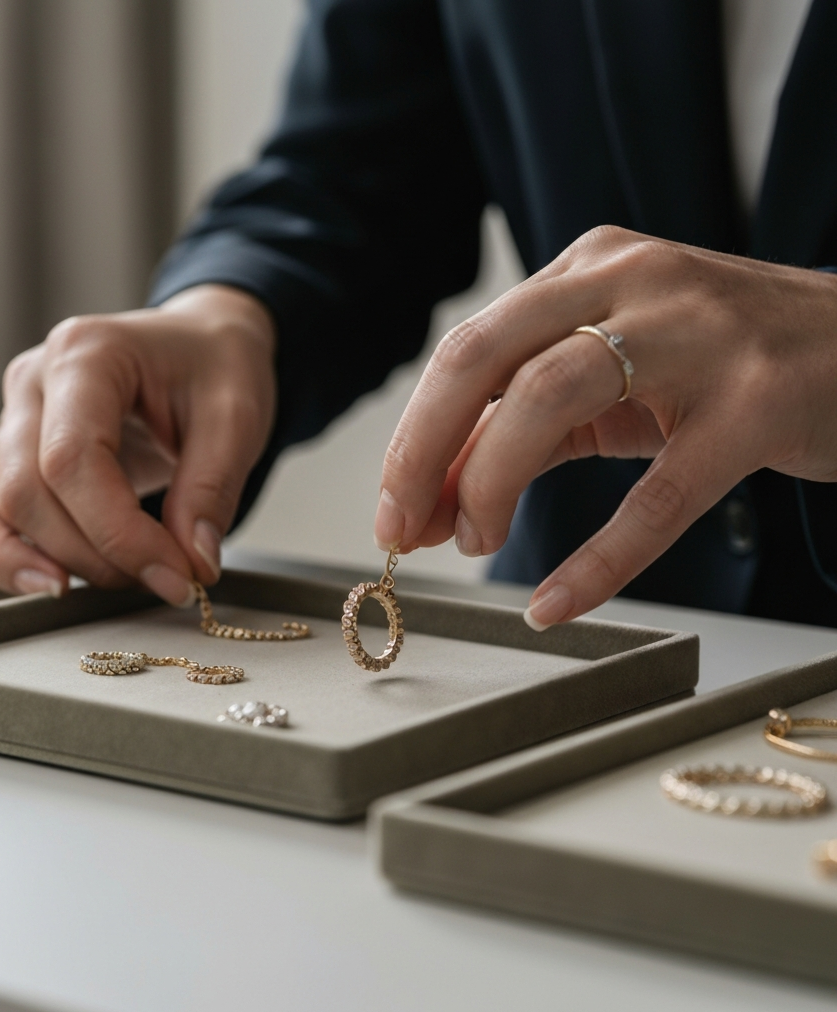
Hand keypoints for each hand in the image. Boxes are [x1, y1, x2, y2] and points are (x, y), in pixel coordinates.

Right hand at [0, 285, 275, 603]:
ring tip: (118, 584)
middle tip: (167, 580)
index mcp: (86, 354)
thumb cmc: (215, 364)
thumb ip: (213, 490)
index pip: (72, 461)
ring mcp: (14, 415)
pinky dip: (7, 553)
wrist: (203, 343)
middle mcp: (34, 381)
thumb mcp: (238, 416)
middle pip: (28, 491)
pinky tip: (57, 582)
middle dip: (97, 555)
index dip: (120, 533)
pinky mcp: (13, 452)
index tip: (177, 575)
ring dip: (48, 560)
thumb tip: (192, 563)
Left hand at [374, 226, 836, 627]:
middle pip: (484, 357)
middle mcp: (632, 282)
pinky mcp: (756, 403)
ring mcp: (698, 336)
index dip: (415, 435)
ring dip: (489, 484)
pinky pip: (658, 496)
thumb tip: (437, 495)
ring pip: (549, 399)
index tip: (392, 507)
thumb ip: (525, 428)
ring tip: (476, 543)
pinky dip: (596, 559)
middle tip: (400, 527)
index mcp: (587, 271)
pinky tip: (552, 602)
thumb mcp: (613, 381)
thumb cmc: (723, 367)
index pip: (469, 351)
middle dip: (421, 450)